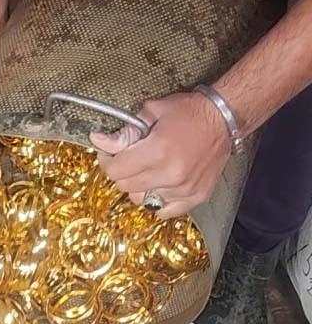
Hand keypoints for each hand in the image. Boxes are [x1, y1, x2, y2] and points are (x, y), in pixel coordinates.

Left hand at [89, 92, 231, 219]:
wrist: (225, 118)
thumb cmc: (188, 111)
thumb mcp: (152, 111)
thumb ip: (125, 132)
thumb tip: (99, 141)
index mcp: (158, 151)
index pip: (116, 171)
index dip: (107, 162)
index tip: (109, 154)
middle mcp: (170, 173)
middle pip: (125, 186)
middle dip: (121, 173)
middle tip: (128, 161)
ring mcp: (184, 188)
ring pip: (142, 200)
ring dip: (138, 187)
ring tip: (147, 171)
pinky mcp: (197, 196)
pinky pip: (165, 211)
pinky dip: (158, 201)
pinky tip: (160, 186)